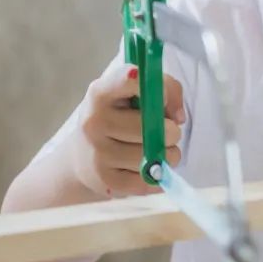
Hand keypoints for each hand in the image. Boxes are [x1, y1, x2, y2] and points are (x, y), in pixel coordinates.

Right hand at [69, 57, 185, 197]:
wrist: (84, 156)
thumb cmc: (121, 116)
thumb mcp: (136, 94)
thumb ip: (167, 90)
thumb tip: (178, 118)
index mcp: (101, 92)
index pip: (130, 79)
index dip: (158, 88)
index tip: (164, 98)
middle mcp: (94, 122)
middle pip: (149, 127)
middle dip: (170, 131)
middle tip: (168, 132)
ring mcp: (97, 154)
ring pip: (153, 156)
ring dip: (169, 154)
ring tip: (160, 150)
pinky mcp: (106, 181)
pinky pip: (148, 181)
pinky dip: (159, 175)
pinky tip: (151, 167)